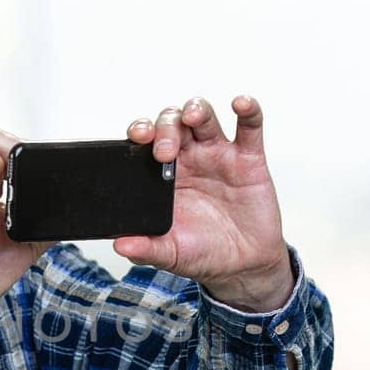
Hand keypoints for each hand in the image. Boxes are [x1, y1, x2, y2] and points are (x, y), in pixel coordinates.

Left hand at [116, 95, 293, 311]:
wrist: (243, 265)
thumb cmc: (204, 253)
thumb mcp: (171, 253)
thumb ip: (146, 248)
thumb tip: (120, 245)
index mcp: (163, 175)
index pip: (146, 142)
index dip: (140, 133)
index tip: (137, 138)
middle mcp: (189, 158)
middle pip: (172, 123)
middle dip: (165, 129)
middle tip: (165, 152)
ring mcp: (218, 155)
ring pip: (204, 117)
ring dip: (196, 109)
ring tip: (192, 117)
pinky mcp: (249, 159)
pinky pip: (249, 127)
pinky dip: (248, 110)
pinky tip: (241, 103)